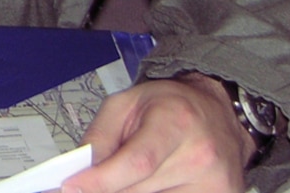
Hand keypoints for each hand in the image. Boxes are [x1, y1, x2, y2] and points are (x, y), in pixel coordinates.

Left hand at [64, 74, 256, 192]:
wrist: (218, 114)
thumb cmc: (167, 106)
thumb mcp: (124, 105)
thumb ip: (99, 138)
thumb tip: (80, 175)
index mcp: (176, 121)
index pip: (137, 161)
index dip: (102, 180)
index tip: (71, 187)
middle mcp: (201, 155)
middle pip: (140, 189)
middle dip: (109, 188)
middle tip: (93, 181)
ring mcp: (216, 183)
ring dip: (133, 192)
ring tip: (135, 173)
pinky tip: (155, 182)